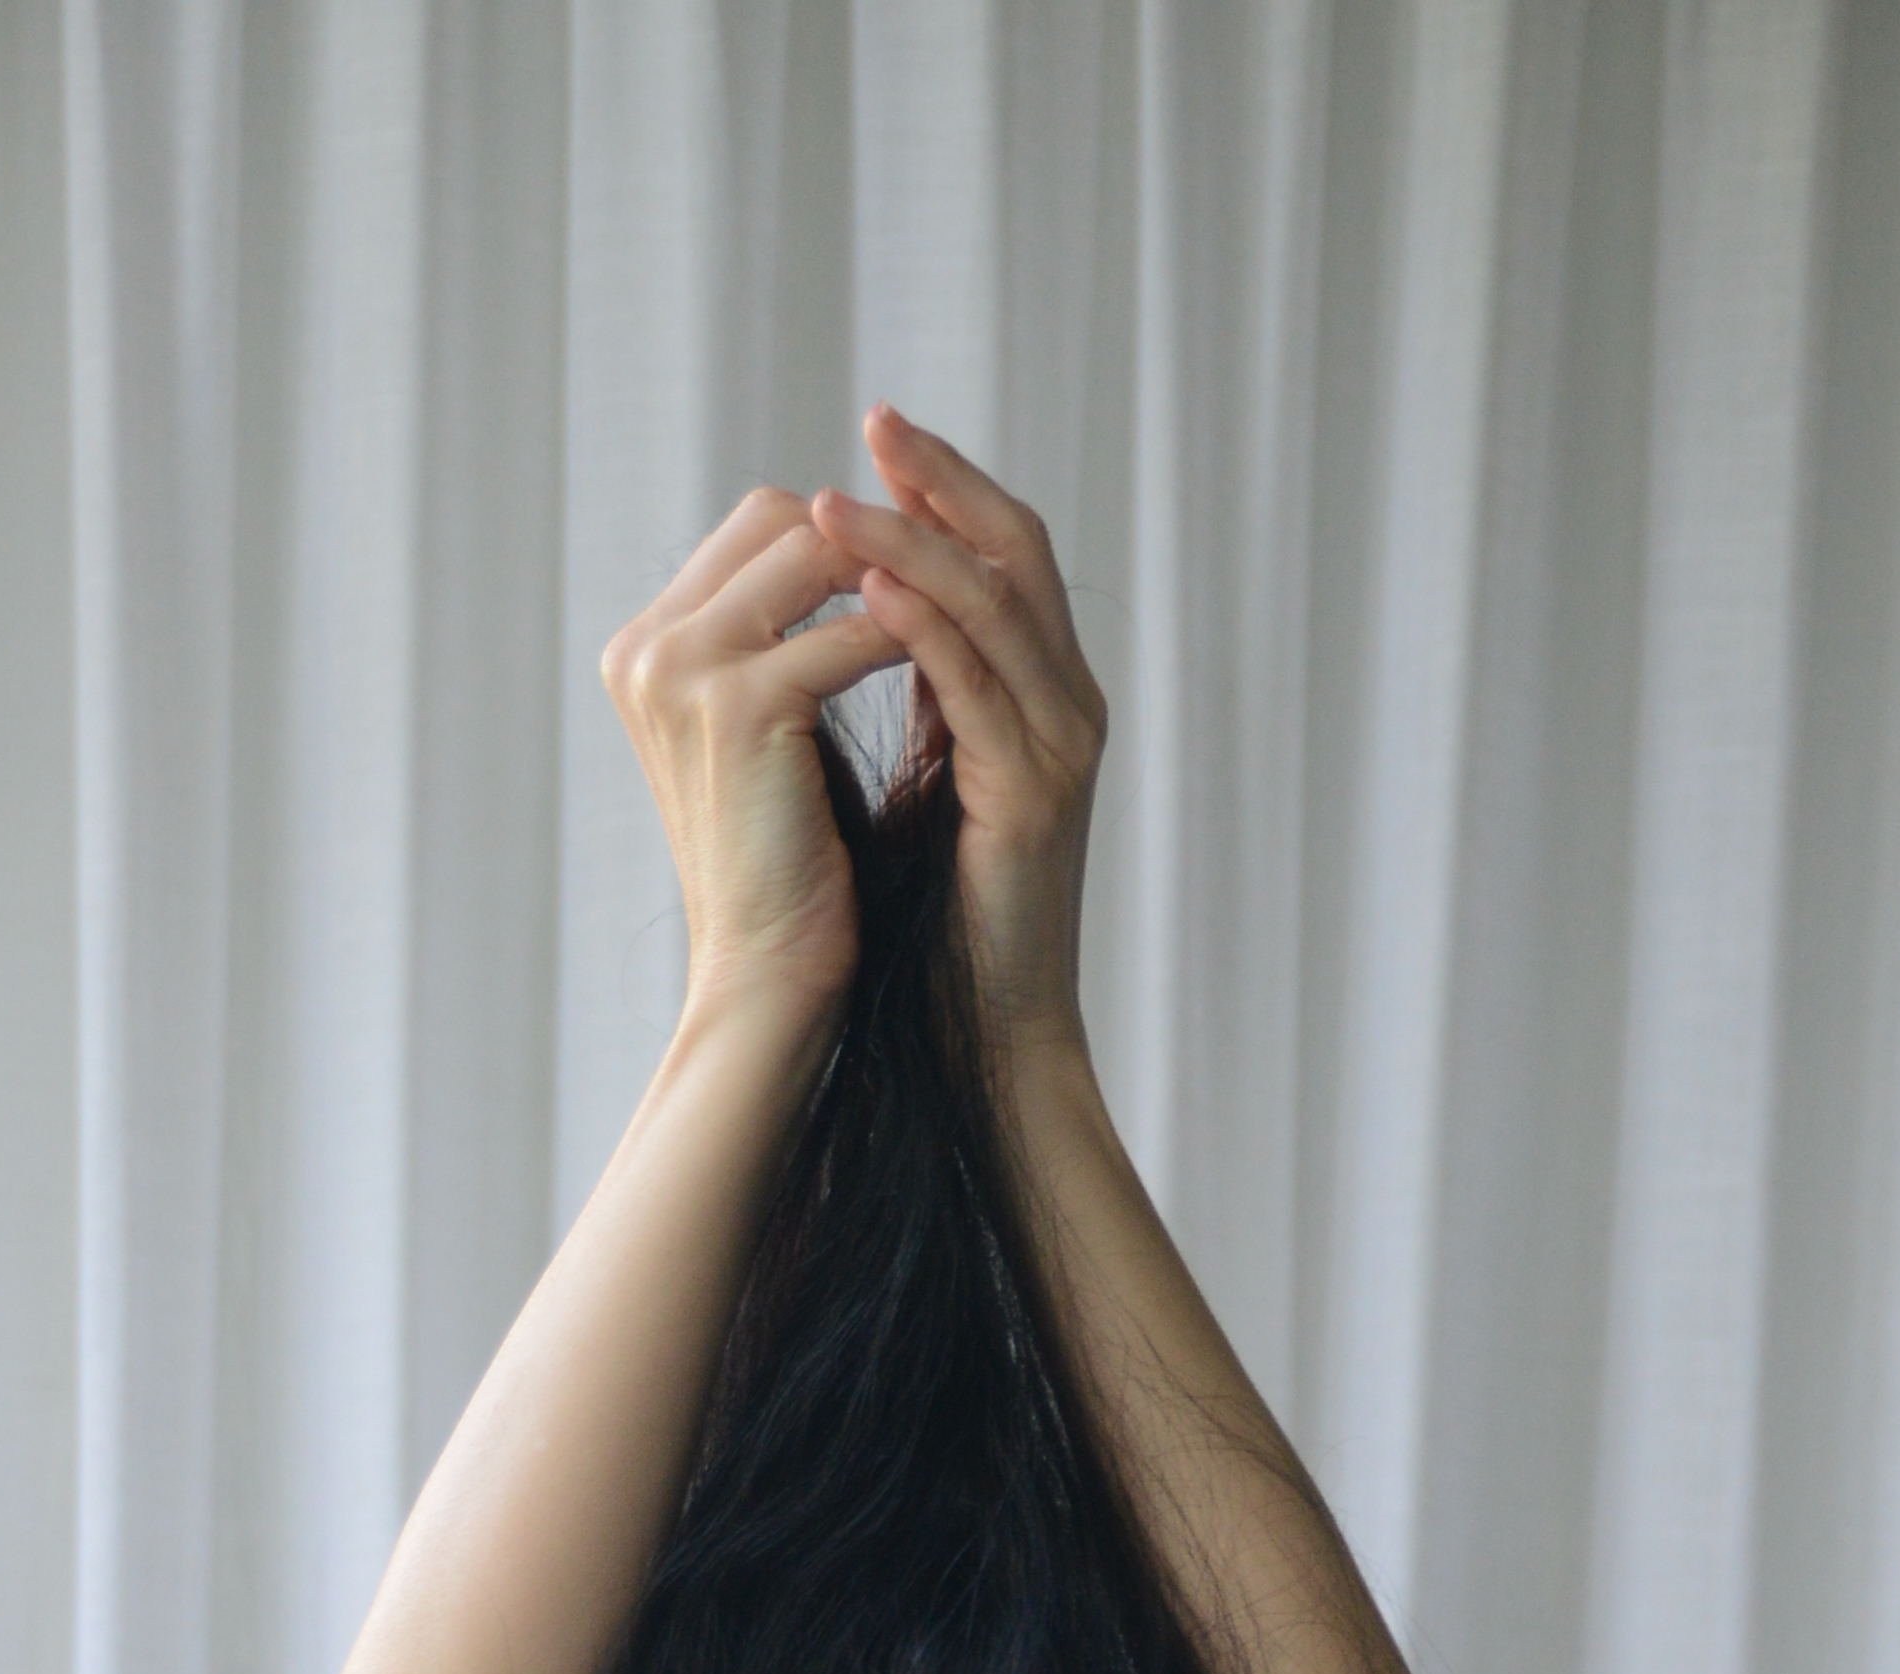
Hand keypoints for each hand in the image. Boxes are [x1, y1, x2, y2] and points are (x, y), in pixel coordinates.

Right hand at [603, 486, 908, 1028]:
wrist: (766, 975)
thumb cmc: (785, 868)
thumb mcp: (773, 736)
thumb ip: (786, 647)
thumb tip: (864, 564)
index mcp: (644, 651)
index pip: (754, 529)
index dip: (844, 534)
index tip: (922, 568)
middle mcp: (647, 648)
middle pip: (778, 518)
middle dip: (873, 538)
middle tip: (952, 577)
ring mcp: (682, 669)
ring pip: (816, 551)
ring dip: (899, 575)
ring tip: (959, 611)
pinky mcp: (737, 705)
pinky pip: (849, 630)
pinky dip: (909, 637)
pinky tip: (954, 663)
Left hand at [812, 408, 1105, 1068]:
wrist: (987, 1024)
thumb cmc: (946, 913)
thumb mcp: (931, 770)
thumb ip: (919, 687)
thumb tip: (854, 604)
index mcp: (1043, 692)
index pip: (1003, 555)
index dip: (947, 488)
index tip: (877, 434)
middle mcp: (1066, 704)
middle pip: (1016, 552)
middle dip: (943, 482)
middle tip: (873, 422)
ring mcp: (1058, 748)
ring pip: (995, 607)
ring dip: (911, 544)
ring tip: (833, 505)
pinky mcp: (1034, 797)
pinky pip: (976, 687)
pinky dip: (922, 629)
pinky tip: (863, 592)